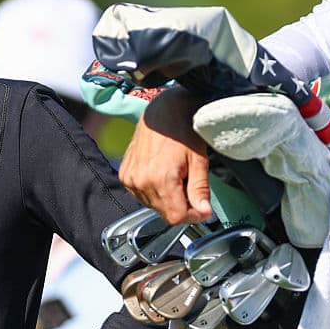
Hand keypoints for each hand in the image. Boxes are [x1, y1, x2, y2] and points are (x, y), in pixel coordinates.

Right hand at [119, 86, 211, 223]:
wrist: (161, 111)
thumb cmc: (182, 129)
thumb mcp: (199, 160)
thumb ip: (200, 190)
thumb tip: (205, 213)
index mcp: (159, 179)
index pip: (176, 217)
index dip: (193, 216)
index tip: (203, 209)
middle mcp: (140, 181)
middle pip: (164, 213)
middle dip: (182, 206)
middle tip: (192, 188)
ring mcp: (130, 179)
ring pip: (153, 206)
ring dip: (168, 199)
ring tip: (177, 178)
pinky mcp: (125, 175)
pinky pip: (142, 195)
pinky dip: (155, 191)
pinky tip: (163, 176)